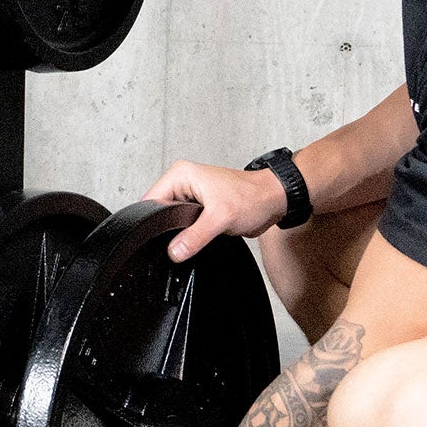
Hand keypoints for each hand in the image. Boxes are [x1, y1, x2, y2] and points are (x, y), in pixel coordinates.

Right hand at [140, 159, 289, 260]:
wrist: (274, 201)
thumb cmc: (253, 197)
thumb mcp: (220, 218)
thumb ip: (194, 236)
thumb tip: (174, 251)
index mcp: (181, 175)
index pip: (151, 200)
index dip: (153, 222)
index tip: (158, 238)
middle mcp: (183, 183)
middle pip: (159, 213)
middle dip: (166, 229)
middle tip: (180, 240)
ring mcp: (191, 197)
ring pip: (171, 222)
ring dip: (179, 233)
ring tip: (194, 236)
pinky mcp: (200, 210)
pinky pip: (184, 226)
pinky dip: (188, 235)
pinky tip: (196, 239)